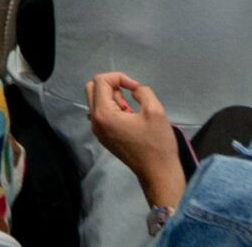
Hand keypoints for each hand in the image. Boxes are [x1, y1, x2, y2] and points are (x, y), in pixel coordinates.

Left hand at [85, 73, 183, 200]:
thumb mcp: (155, 111)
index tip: (136, 87)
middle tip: (131, 96)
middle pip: (93, 88)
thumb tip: (133, 90)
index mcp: (104, 114)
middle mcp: (95, 121)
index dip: (119, 77)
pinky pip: (102, 114)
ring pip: (97, 101)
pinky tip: (130, 118)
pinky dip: (113, 109)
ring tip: (133, 109)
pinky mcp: (104, 137)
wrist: (158, 174)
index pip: (100, 80)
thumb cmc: (157, 144)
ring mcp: (98, 131)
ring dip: (113, 98)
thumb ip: (142, 92)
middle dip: (112, 85)